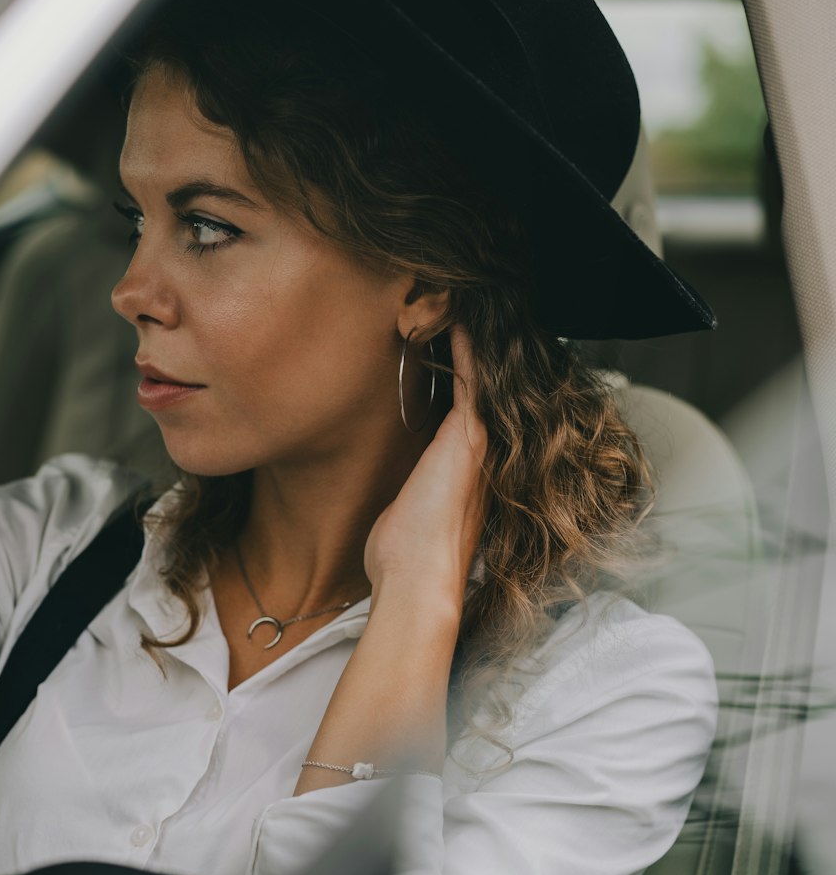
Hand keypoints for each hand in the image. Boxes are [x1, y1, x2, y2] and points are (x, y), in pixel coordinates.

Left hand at [364, 324, 489, 609]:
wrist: (416, 577)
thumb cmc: (402, 556)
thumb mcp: (403, 511)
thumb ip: (405, 489)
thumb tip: (391, 491)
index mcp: (466, 466)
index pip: (467, 406)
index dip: (460, 371)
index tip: (445, 337)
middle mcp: (481, 449)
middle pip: (483, 383)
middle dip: (473, 345)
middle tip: (458, 304)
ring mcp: (479, 440)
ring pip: (481, 372)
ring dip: (469, 335)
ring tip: (456, 297)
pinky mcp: (469, 434)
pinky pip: (472, 373)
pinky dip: (463, 340)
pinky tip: (454, 308)